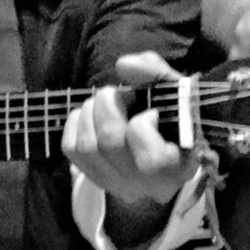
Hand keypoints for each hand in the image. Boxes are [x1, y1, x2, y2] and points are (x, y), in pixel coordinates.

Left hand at [62, 51, 197, 207]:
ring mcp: (118, 184)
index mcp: (177, 168)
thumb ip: (158, 74)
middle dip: (109, 104)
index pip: (152, 158)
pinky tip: (92, 116)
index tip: (152, 111)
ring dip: (90, 111)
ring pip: (87, 146)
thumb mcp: (178, 94)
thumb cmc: (177, 119)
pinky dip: (76, 123)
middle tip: (120, 94)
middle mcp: (146, 184)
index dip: (144, 123)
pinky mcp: (95, 177)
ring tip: (106, 102)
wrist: (168, 152)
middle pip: (110, 142)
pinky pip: (71, 149)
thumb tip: (123, 64)